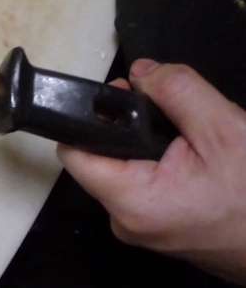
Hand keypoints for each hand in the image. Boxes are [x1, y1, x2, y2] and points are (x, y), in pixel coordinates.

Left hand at [57, 59, 245, 282]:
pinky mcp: (163, 227)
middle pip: (104, 155)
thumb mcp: (225, 131)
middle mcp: (126, 220)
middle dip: (131, 125)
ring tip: (194, 138)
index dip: (90, 115)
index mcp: (129, 202)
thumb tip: (143, 71)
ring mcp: (144, 227)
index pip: (74, 151)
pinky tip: (199, 160)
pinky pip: (149, 185)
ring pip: (130, 168)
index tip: (124, 95)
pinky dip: (168, 165)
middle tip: (171, 109)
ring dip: (153, 145)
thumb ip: (178, 91)